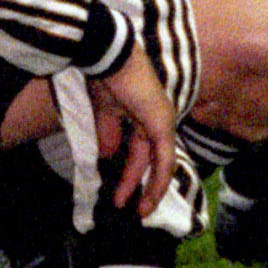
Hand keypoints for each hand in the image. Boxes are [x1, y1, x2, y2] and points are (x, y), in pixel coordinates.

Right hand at [93, 51, 180, 216]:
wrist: (108, 57)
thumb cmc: (104, 76)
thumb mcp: (103, 110)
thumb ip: (107, 133)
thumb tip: (106, 155)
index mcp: (145, 115)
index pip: (142, 151)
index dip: (132, 173)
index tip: (120, 193)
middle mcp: (159, 119)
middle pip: (152, 160)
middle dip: (140, 185)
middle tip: (132, 208)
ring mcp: (164, 121)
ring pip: (162, 164)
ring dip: (151, 189)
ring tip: (140, 210)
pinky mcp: (163, 125)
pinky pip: (164, 159)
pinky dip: (158, 180)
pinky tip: (150, 196)